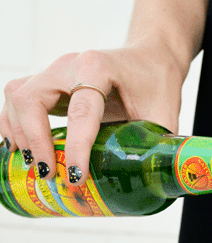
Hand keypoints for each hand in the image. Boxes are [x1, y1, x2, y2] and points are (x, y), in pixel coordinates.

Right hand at [0, 42, 185, 184]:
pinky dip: (13, 125)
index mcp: (98, 67)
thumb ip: (159, 147)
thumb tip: (153, 185)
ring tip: (35, 165)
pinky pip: (17, 99)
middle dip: (35, 140)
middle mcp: (69, 65)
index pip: (80, 109)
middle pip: (32, 98)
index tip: (76, 176)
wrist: (149, 57)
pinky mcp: (47, 84)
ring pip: (17, 96)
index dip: (75, 146)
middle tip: (50, 174)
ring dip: (20, 133)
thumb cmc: (157, 83)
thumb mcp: (165, 114)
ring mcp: (54, 73)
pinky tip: (21, 150)